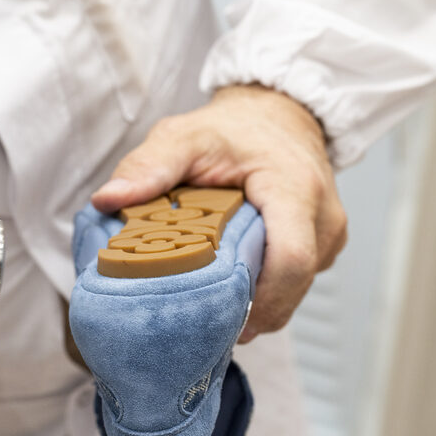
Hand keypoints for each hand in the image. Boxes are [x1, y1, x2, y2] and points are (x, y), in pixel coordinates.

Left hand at [91, 85, 346, 342]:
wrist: (279, 113)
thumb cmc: (232, 126)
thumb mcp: (184, 136)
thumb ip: (148, 165)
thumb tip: (106, 199)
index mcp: (295, 189)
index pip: (290, 260)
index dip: (258, 300)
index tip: (216, 317)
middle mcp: (323, 217)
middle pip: (292, 287)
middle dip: (246, 310)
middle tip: (198, 321)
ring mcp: (329, 234)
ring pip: (295, 290)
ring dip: (254, 302)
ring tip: (208, 305)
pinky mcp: (323, 244)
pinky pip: (295, 281)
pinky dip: (263, 288)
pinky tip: (229, 286)